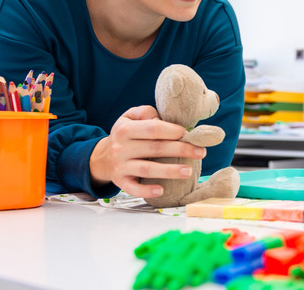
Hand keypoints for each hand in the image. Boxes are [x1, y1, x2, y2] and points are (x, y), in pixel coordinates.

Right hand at [89, 105, 205, 197]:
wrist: (102, 157)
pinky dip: (147, 190)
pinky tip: (162, 190)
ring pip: (147, 169)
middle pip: (155, 148)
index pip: (153, 129)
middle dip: (180, 150)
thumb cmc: (125, 135)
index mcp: (124, 129)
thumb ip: (146, 113)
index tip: (188, 134)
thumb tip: (163, 120)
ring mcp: (120, 166)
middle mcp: (121, 148)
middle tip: (200, 152)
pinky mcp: (121, 182)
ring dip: (169, 171)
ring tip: (188, 171)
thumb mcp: (130, 117)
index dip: (172, 131)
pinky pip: (134, 188)